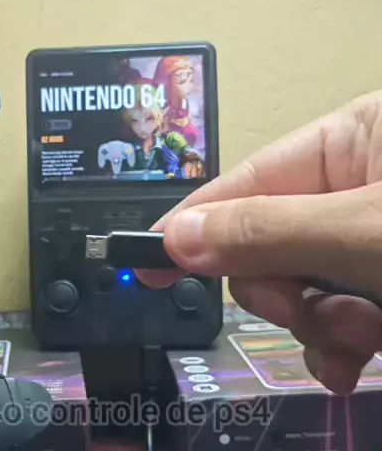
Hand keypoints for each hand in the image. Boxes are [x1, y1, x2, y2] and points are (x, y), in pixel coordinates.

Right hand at [136, 90, 381, 395]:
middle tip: (303, 307)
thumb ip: (266, 232)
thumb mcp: (362, 231)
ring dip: (317, 325)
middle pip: (268, 243)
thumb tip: (178, 237)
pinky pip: (335, 313)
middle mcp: (358, 186)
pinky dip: (335, 343)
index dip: (190, 223)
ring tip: (360, 339)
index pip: (245, 181)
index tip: (140, 260)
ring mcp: (370, 235)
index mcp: (355, 140)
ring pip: (301, 287)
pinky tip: (352, 359)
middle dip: (281, 290)